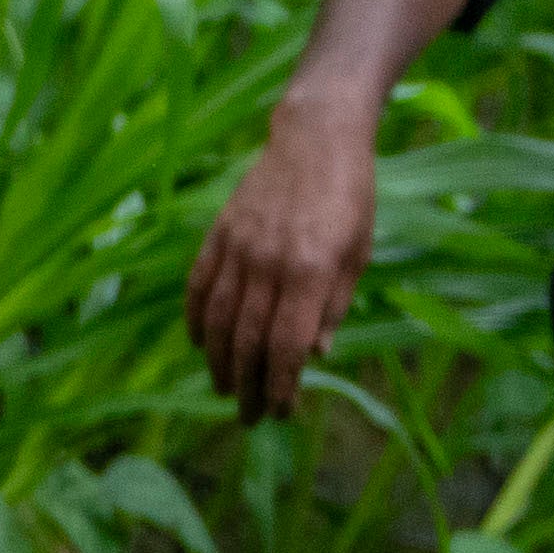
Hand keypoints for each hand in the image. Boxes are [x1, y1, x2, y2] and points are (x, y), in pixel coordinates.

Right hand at [188, 99, 382, 422]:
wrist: (316, 135)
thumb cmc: (350, 195)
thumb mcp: (357, 252)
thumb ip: (333, 305)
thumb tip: (316, 355)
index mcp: (310, 270)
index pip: (287, 346)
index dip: (281, 386)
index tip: (281, 412)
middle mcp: (269, 263)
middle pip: (249, 342)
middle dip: (249, 386)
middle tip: (250, 417)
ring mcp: (239, 247)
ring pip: (219, 321)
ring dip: (220, 363)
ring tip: (226, 389)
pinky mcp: (219, 234)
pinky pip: (199, 286)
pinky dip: (196, 321)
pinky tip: (200, 345)